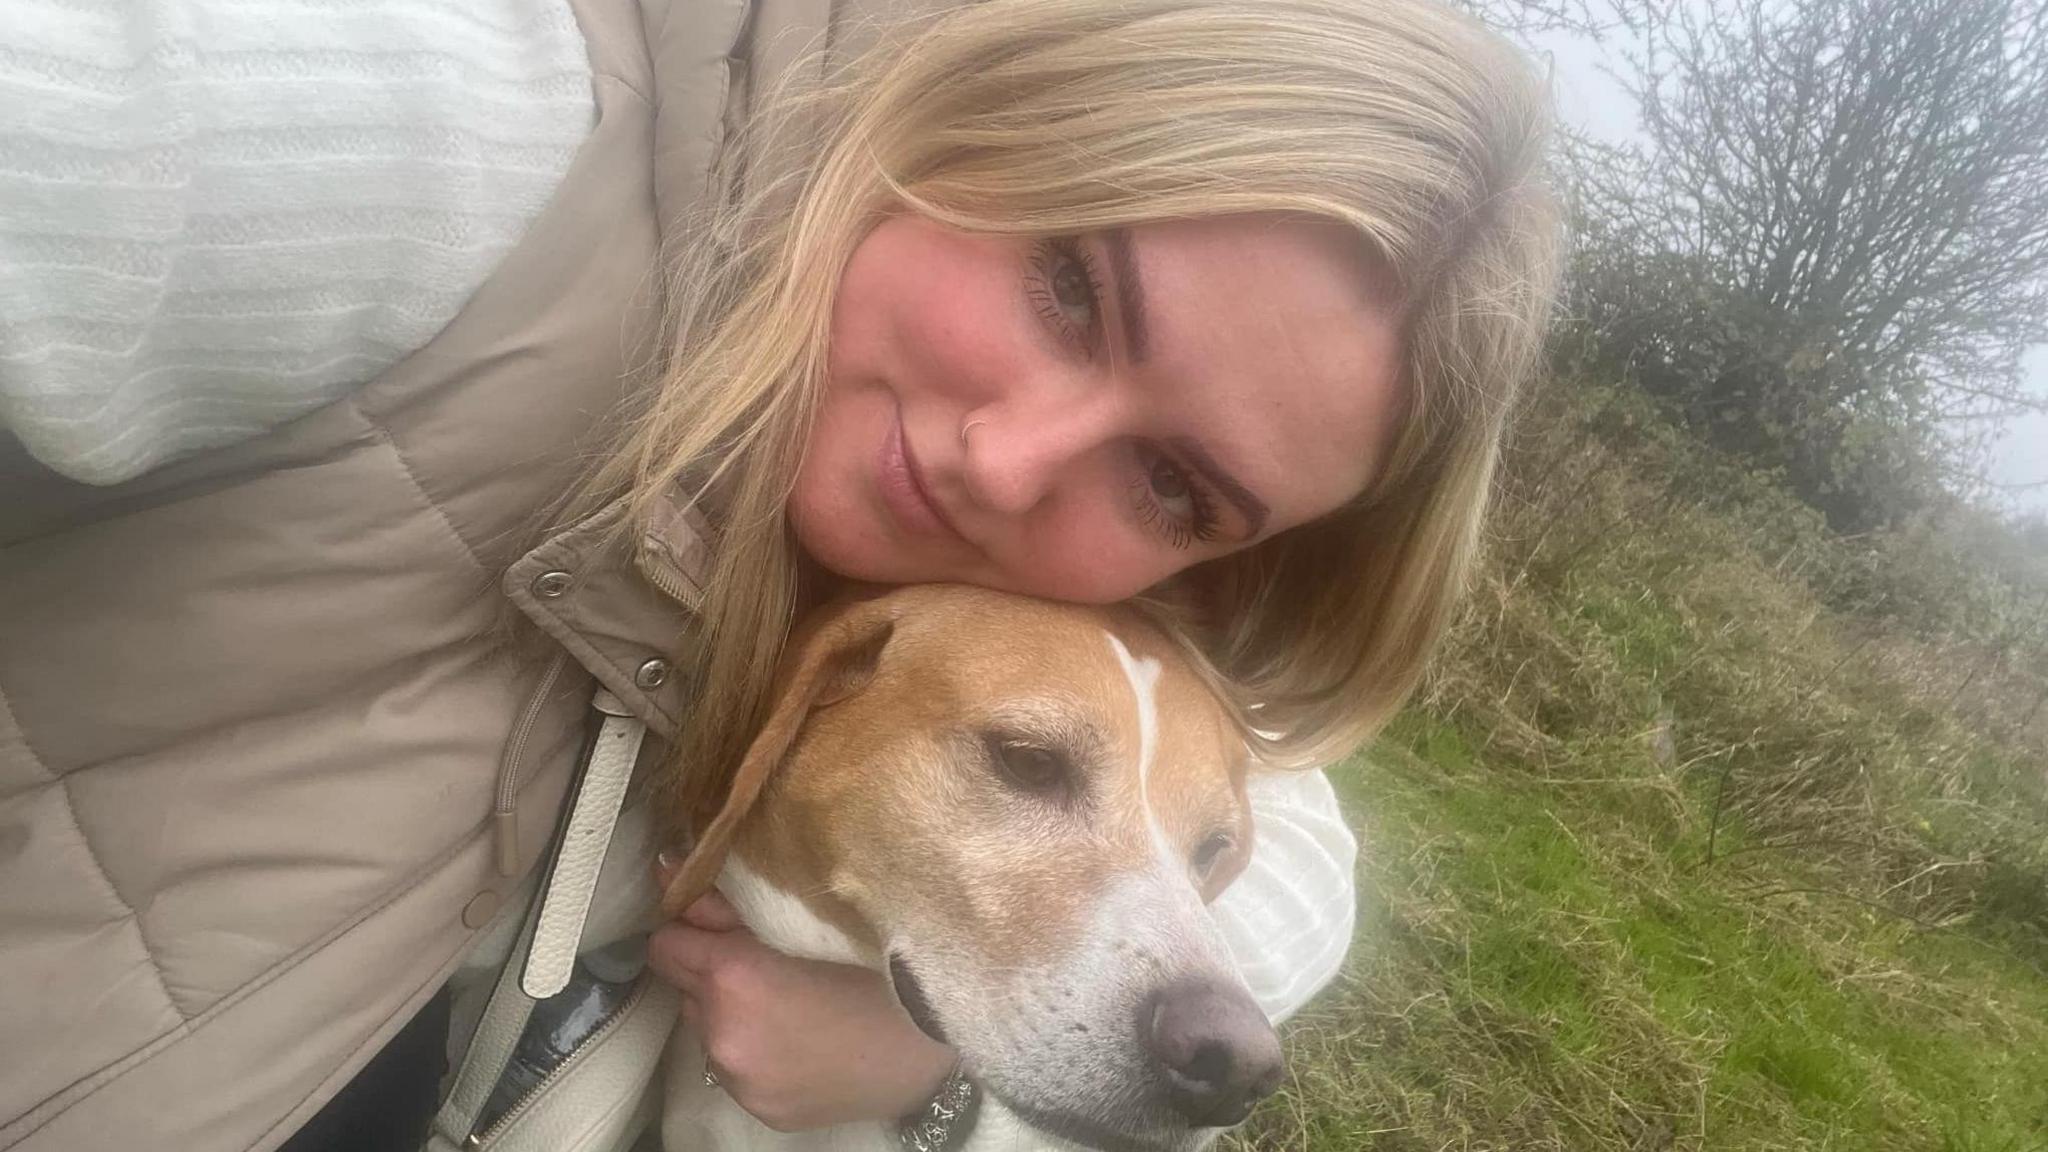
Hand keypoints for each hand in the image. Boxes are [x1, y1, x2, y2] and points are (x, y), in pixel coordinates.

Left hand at [646, 878, 955, 1132]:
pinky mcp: (760, 1110)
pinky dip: (755, 1047)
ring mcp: (740, 1081)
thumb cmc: (885, 971)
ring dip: (731, 1010)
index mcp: (733, 978)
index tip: (724, 923)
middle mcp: (723, 1035)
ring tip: (790, 1000)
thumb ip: (733, 905)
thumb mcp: (811, 923)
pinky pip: (735, 1067)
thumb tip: (670, 868)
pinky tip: (800, 1037)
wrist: (938, 1053)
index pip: (665, 944)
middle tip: (766, 959)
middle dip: (711, 968)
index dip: (691, 927)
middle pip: (684, 987)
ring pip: (708, 1028)